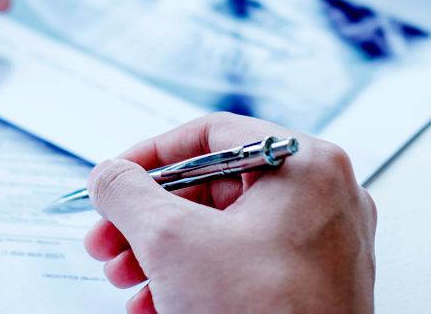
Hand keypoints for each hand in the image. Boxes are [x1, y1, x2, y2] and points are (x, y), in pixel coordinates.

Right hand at [85, 112, 376, 313]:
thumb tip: (108, 175)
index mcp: (305, 166)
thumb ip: (128, 192)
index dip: (152, 154)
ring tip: (126, 276)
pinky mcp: (310, 285)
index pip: (213, 134)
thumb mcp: (172, 241)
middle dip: (148, 218)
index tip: (117, 176)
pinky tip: (154, 302)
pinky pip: (241, 265)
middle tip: (110, 236)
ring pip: (222, 230)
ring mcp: (321, 245)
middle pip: (213, 188)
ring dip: (162, 252)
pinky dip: (194, 277)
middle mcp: (322, 198)